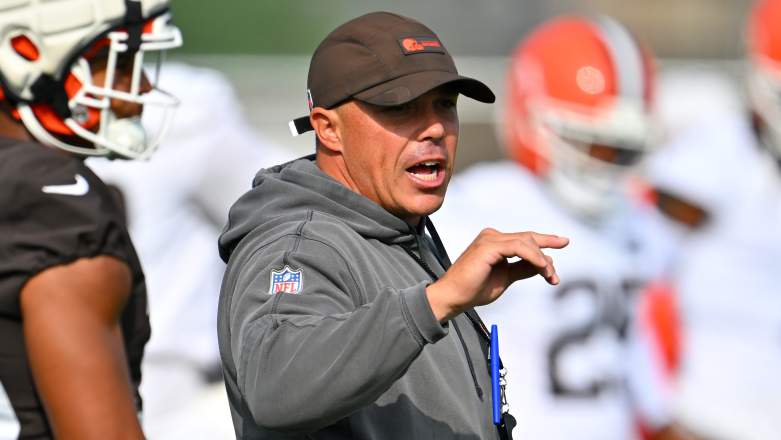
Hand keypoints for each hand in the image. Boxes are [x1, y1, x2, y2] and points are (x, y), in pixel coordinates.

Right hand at [426, 228, 568, 321]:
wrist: (454, 297)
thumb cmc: (475, 289)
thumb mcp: (506, 277)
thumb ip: (523, 268)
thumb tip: (544, 264)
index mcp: (495, 241)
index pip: (525, 238)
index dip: (546, 240)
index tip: (564, 242)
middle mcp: (492, 236)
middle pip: (528, 238)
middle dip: (546, 255)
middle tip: (554, 276)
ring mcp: (489, 239)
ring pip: (526, 242)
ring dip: (542, 259)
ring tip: (549, 275)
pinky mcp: (488, 246)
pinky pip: (518, 248)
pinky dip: (533, 257)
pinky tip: (542, 268)